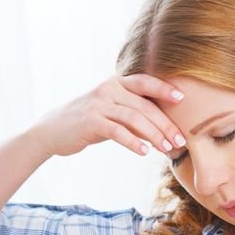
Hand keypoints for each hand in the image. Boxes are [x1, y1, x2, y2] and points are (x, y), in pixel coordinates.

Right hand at [27, 73, 187, 158]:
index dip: (164, 89)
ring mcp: (99, 104)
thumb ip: (132, 113)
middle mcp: (108, 89)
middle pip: (144, 106)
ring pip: (134, 119)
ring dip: (154, 135)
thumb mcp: (110, 111)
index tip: (182, 99)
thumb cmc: (88, 122)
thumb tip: (162, 129)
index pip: (145, 82)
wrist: (52, 130)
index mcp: (116, 83)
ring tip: (166, 149)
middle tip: (179, 140)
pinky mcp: (91, 121)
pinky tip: (144, 152)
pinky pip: (118, 131)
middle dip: (165, 124)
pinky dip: (133, 142)